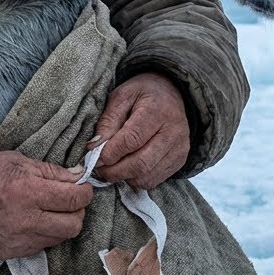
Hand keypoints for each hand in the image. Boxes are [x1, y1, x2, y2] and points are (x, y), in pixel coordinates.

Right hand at [0, 151, 92, 259]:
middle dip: (77, 211)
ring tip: (49, 210)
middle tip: (69, 200)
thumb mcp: (17, 160)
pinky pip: (41, 246)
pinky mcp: (11, 252)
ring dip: (62, 223)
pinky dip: (44, 234)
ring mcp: (18, 240)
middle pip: (74, 225)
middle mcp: (25, 220)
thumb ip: (51, 171)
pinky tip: (33, 221)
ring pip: (60, 238)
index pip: (74, 198)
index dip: (85, 192)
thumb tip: (78, 177)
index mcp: (28, 191)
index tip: (82, 187)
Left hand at [88, 71, 189, 189]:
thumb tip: (94, 147)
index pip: (132, 140)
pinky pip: (154, 181)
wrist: (172, 94)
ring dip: (124, 177)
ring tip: (111, 168)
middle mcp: (173, 132)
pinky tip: (127, 168)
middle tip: (99, 168)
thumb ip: (108, 120)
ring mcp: (179, 148)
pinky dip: (136, 179)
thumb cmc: (143, 93)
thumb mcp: (122, 95)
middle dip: (114, 171)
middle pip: (140, 163)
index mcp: (157, 111)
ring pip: (146, 176)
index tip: (94, 156)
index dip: (110, 153)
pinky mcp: (179, 160)